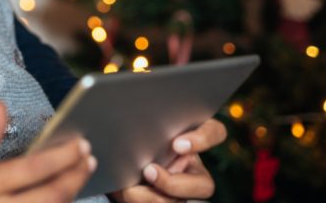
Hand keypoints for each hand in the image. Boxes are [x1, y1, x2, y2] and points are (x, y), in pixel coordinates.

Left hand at [111, 118, 226, 202]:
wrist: (110, 165)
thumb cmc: (125, 141)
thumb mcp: (134, 131)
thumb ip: (142, 130)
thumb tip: (133, 130)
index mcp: (188, 139)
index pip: (214, 132)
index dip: (203, 139)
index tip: (177, 145)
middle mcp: (190, 168)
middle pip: (204, 185)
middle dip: (173, 184)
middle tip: (148, 172)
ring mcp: (180, 191)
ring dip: (153, 198)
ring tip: (130, 190)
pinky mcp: (168, 201)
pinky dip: (141, 201)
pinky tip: (128, 192)